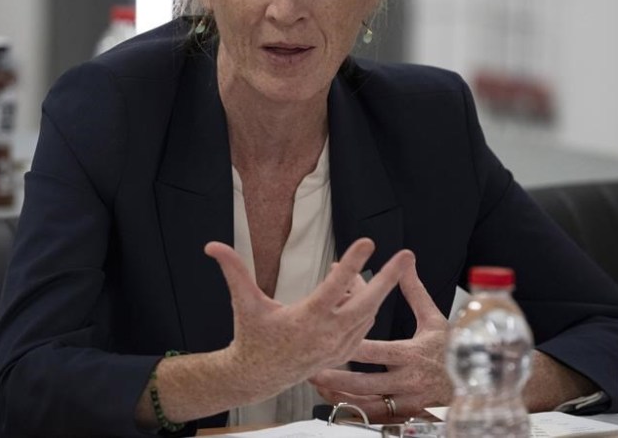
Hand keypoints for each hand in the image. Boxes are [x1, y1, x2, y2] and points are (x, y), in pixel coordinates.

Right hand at [205, 238, 413, 403]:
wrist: (258, 375)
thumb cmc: (252, 336)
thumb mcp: (243, 303)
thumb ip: (233, 271)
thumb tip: (211, 245)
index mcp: (307, 317)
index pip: (336, 285)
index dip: (353, 262)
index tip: (368, 242)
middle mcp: (328, 333)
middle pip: (368, 302)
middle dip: (389, 278)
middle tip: (406, 255)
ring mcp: (338, 345)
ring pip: (367, 313)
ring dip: (372, 291)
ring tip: (368, 271)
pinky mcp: (342, 352)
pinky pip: (363, 327)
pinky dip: (366, 309)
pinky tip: (361, 294)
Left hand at [308, 258, 451, 421]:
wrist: (477, 384)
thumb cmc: (452, 348)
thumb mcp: (434, 318)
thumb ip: (414, 291)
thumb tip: (405, 261)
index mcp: (412, 354)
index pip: (377, 352)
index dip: (353, 348)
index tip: (331, 341)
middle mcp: (408, 381)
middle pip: (366, 383)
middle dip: (337, 377)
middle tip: (313, 370)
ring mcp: (406, 401)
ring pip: (367, 404)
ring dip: (340, 396)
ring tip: (318, 386)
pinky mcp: (406, 416)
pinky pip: (375, 417)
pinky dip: (354, 411)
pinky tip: (337, 402)